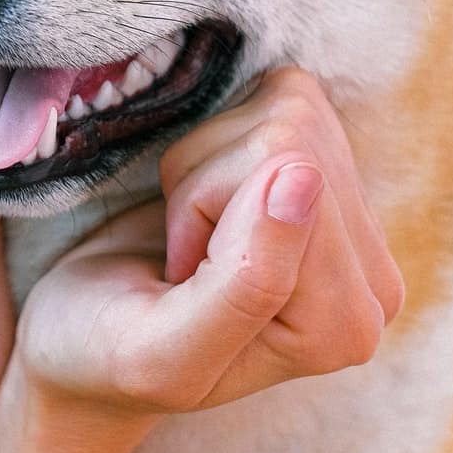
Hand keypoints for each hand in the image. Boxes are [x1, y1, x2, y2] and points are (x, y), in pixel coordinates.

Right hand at [18, 67, 403, 429]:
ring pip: (290, 112)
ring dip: (207, 164)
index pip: (294, 175)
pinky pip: (284, 96)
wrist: (82, 341)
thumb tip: (304, 176)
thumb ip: (244, 283)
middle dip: (208, 184)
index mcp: (344, 327)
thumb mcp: (161, 349)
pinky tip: (205, 203)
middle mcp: (370, 279)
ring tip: (189, 236)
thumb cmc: (106, 355)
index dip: (205, 206)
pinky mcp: (326, 178)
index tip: (178, 275)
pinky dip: (216, 140)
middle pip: (299, 140)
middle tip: (182, 255)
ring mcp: (354, 225)